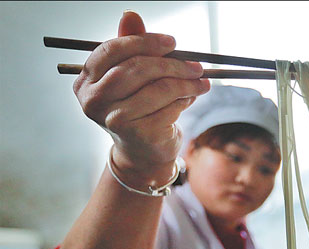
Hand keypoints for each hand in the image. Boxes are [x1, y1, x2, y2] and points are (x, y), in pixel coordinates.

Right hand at [72, 11, 209, 180]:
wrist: (143, 152)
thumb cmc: (138, 109)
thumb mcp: (133, 78)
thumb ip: (132, 48)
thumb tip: (130, 14)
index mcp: (85, 81)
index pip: (112, 50)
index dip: (144, 42)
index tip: (172, 42)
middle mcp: (94, 101)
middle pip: (136, 69)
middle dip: (172, 64)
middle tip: (196, 65)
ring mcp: (114, 119)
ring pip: (157, 89)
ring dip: (185, 83)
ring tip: (201, 83)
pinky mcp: (138, 133)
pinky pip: (169, 108)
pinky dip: (184, 101)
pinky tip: (190, 99)